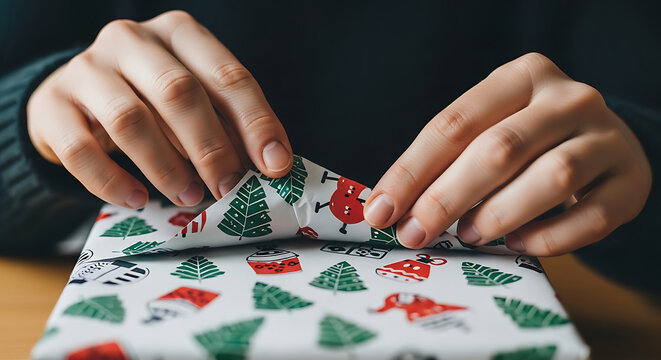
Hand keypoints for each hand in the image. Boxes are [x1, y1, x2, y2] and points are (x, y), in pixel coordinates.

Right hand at [27, 11, 292, 208]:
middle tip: (228, 187)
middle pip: (178, 92)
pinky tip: (137, 200)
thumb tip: (270, 163)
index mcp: (178, 32)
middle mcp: (130, 39)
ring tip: (189, 196)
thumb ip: (228, 123)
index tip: (275, 164)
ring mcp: (86, 68)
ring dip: (166, 167)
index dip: (255, 122)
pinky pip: (81, 151)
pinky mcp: (51, 104)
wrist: (75, 98)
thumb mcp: (193, 100)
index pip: (226, 75)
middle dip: (211, 147)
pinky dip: (113, 182)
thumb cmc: (150, 100)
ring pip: (131, 120)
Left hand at [364, 53, 651, 255]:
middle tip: (416, 233)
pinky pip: (588, 217)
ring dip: (497, 215)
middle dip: (446, 198)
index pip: (454, 123)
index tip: (381, 211)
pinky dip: (546, 238)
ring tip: (468, 235)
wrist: (605, 145)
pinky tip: (517, 244)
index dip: (411, 172)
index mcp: (522, 76)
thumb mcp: (490, 130)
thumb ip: (447, 161)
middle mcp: (568, 98)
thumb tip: (391, 208)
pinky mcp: (630, 180)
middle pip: (498, 149)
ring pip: (550, 180)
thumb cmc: (531, 141)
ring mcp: (606, 137)